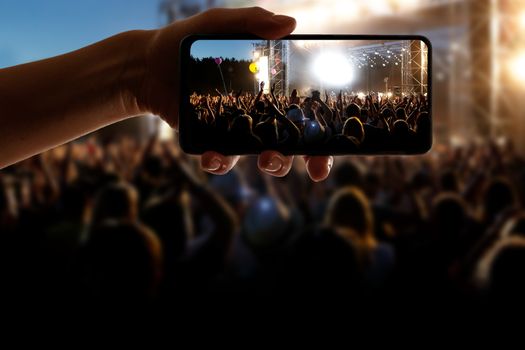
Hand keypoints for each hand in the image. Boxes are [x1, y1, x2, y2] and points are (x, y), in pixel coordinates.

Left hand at [131, 7, 332, 181]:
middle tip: (311, 167)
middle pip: (292, 145)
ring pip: (262, 158)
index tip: (329, 155)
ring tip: (263, 160)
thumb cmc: (190, 41)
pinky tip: (214, 156)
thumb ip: (252, 21)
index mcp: (272, 89)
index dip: (323, 140)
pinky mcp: (211, 140)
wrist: (149, 63)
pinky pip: (222, 160)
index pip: (306, 116)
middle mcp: (260, 114)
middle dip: (303, 161)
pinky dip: (221, 163)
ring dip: (271, 165)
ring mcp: (237, 130)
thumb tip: (290, 25)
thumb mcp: (220, 25)